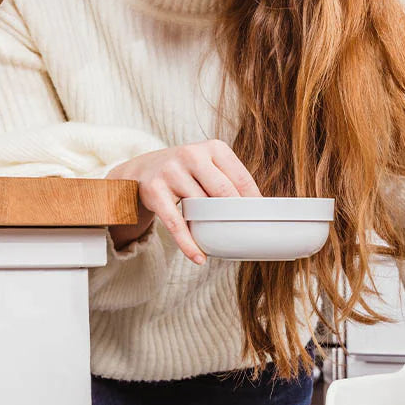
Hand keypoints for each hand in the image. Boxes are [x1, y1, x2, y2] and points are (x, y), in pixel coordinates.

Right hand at [106, 140, 259, 262]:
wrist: (142, 170)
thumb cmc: (186, 172)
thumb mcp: (209, 165)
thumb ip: (230, 180)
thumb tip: (259, 208)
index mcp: (212, 147)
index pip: (240, 177)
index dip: (253, 200)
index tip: (262, 218)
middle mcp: (191, 155)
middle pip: (223, 191)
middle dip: (236, 214)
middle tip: (247, 233)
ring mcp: (171, 171)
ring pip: (200, 207)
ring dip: (213, 229)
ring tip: (224, 245)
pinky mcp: (155, 191)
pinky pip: (175, 222)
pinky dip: (188, 243)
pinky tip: (199, 257)